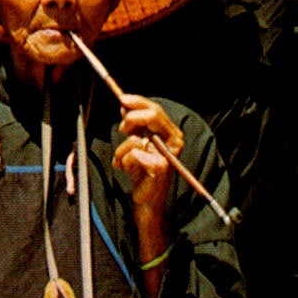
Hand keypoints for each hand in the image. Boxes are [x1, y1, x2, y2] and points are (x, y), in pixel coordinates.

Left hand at [111, 94, 182, 220]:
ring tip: (124, 161)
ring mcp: (169, 154)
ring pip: (136, 138)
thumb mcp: (137, 142)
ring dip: (121, 150)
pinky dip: (123, 162)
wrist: (146, 199)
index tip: (122, 99)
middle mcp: (175, 141)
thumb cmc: (142, 170)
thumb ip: (135, 125)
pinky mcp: (161, 167)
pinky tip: (127, 170)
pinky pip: (133, 154)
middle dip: (132, 118)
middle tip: (121, 128)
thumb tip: (125, 106)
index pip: (156, 110)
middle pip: (153, 115)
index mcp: (171, 133)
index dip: (138, 102)